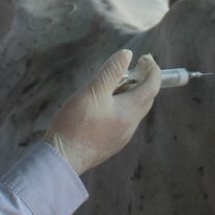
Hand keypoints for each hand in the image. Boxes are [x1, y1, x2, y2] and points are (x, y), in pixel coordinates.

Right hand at [45, 50, 160, 174]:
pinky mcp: (110, 143)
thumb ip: (111, 72)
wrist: (62, 159)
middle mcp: (130, 126)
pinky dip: (119, 107)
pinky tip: (101, 105)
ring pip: (133, 110)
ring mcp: (121, 137)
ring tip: (111, 85)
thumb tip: (127, 54)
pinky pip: (122, 120)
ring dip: (129, 94)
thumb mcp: (93, 92)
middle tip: (131, 68)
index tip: (145, 58)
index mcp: (130, 112)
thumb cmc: (76, 125)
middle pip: (145, 99)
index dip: (152, 70)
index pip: (152, 87)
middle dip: (142, 81)